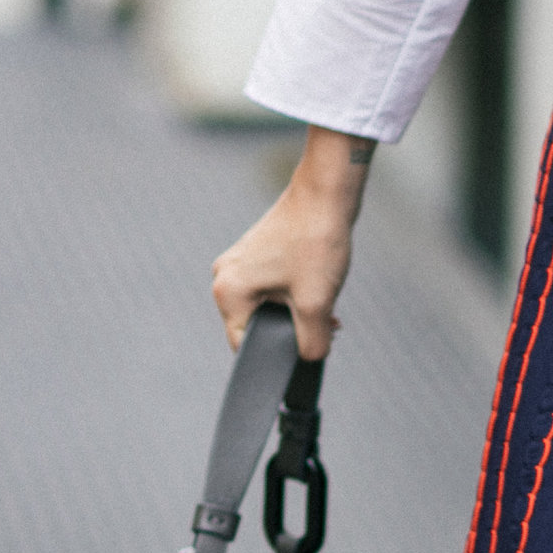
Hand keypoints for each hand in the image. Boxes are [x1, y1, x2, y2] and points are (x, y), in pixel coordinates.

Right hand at [210, 125, 374, 357]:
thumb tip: (309, 359)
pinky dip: (297, 296)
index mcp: (228, 291)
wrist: (326, 193)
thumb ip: (310, 343)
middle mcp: (224, 277)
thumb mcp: (316, 303)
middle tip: (326, 326)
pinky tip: (321, 291)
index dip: (275, 355)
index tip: (305, 349)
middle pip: (257, 326)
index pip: (243, 345)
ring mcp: (239, 263)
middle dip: (292, 331)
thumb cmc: (315, 242)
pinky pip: (273, 289)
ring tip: (327, 308)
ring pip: (268, 307)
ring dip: (299, 313)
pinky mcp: (256, 255)